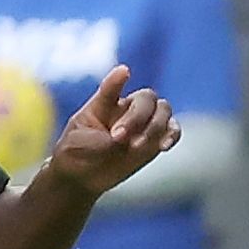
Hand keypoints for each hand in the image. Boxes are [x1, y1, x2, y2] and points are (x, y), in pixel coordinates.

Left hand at [44, 65, 179, 196]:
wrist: (82, 176)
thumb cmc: (76, 153)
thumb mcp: (80, 142)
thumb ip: (103, 138)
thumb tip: (124, 137)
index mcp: (105, 104)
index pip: (113, 87)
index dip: (118, 79)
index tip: (124, 72)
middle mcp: (127, 109)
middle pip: (146, 98)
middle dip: (137, 117)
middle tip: (118, 138)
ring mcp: (143, 123)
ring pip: (163, 111)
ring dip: (155, 127)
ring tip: (137, 146)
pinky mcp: (155, 140)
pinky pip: (172, 131)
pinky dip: (172, 135)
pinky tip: (163, 146)